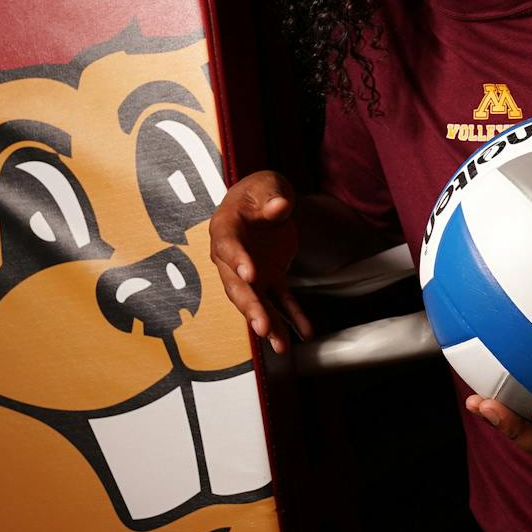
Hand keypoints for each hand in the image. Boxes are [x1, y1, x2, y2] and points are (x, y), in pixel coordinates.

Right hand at [208, 170, 313, 354]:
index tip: (250, 275)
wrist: (263, 201)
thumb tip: (280, 207)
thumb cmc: (260, 191)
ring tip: (281, 346)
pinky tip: (306, 333)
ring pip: (257, 301)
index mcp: (225, 228)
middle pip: (237, 286)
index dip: (237, 260)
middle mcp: (231, 258)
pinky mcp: (269, 279)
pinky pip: (281, 301)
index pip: (228, 246)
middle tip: (260, 326)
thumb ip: (272, 197)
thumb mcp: (267, 185)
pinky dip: (294, 317)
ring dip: (268, 322)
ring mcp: (250, 273)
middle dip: (250, 306)